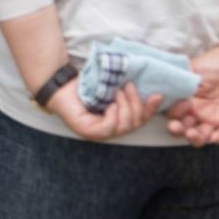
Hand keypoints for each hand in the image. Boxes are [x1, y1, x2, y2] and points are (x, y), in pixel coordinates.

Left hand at [48, 79, 162, 140]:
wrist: (61, 85)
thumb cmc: (86, 85)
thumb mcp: (111, 88)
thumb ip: (128, 91)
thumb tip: (153, 89)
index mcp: (116, 121)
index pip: (140, 121)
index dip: (151, 110)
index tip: (157, 95)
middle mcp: (108, 130)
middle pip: (135, 124)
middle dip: (137, 104)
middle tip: (128, 86)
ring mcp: (98, 134)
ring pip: (125, 127)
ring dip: (126, 106)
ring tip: (117, 91)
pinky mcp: (88, 132)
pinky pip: (110, 128)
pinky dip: (114, 115)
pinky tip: (109, 104)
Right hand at [166, 46, 218, 146]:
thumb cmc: (210, 64)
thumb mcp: (190, 70)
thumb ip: (177, 79)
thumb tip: (160, 83)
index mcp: (183, 102)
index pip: (172, 114)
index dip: (173, 113)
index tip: (179, 104)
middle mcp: (194, 113)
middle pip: (182, 129)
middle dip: (178, 131)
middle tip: (177, 127)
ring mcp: (210, 119)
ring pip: (200, 137)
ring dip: (195, 138)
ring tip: (194, 134)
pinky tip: (216, 136)